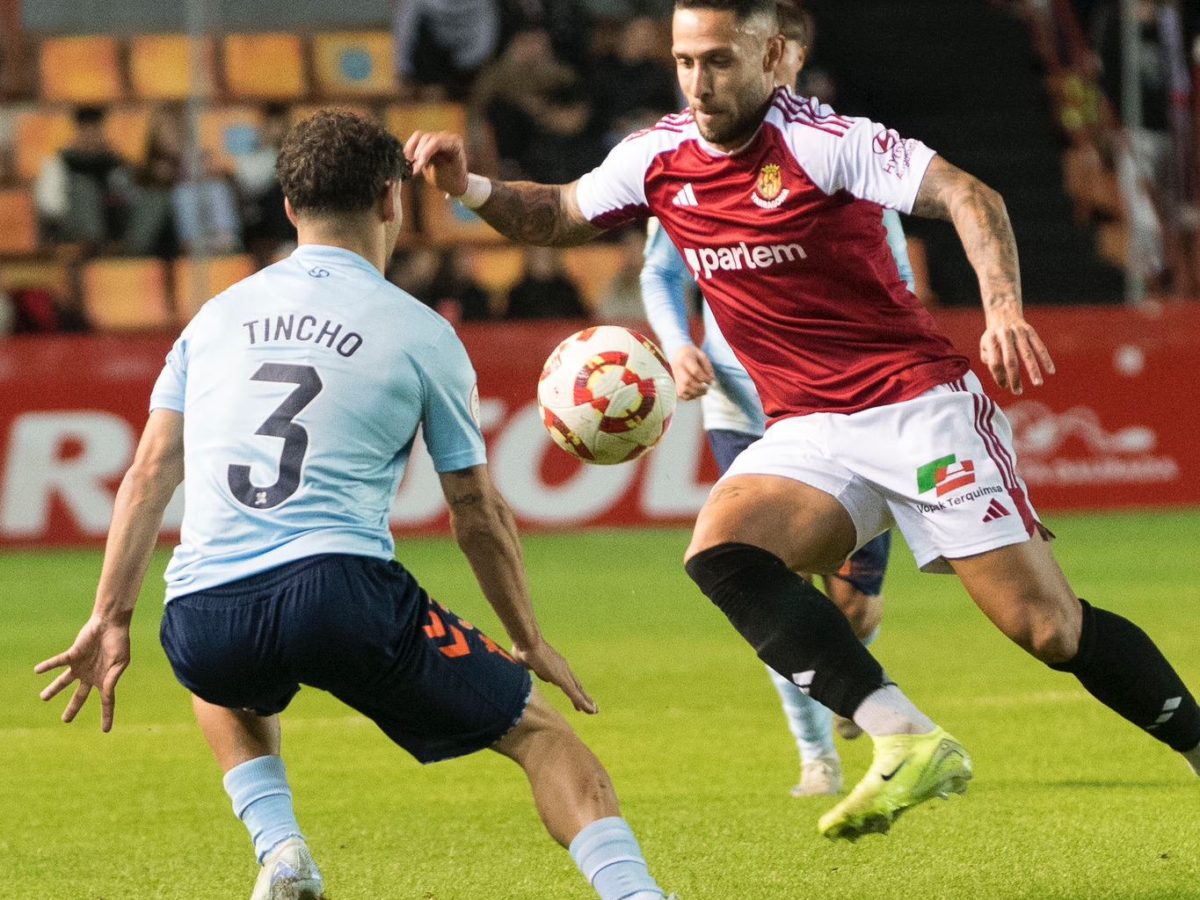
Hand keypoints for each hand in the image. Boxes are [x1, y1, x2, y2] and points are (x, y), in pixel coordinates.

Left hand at [35, 615, 130, 731]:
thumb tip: (106, 694)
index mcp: (105, 679)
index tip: (105, 730)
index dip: (106, 716)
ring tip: (43, 697)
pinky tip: (37, 670)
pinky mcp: (73, 654)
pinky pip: (58, 662)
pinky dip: (48, 666)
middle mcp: (90, 675)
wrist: (111, 623)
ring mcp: (80, 666)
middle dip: (72, 708)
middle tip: (65, 720)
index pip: (106, 701)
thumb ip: (112, 679)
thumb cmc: (119, 642)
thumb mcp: (121, 663)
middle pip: (79, 696)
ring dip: (53, 689)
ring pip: (64, 682)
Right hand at [404, 130, 468, 196]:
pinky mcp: (428, 141)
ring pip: (419, 137)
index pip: (437, 141)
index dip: (425, 151)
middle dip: (418, 153)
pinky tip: (408, 159)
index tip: (419, 163)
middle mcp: (447, 137)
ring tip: (410, 164)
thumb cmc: (453, 180)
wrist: (455, 182)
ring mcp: (437, 138)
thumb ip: (434, 163)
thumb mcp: (445, 173)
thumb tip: (419, 159)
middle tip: (414, 168)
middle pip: (427, 138)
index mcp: (455, 143)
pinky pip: (416, 140)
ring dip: (411, 150)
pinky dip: (410, 149)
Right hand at [511, 637, 597, 714]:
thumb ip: (533, 669)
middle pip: (576, 685)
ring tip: (594, 711)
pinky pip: (574, 694)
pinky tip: (589, 710)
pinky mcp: (562, 679)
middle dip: (583, 696)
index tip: (577, 699)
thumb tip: (534, 672)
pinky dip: (582, 702)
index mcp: (555, 665)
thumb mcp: (528, 663)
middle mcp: (563, 668)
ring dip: (586, 701)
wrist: (527, 643)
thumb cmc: (524, 650)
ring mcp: (564, 673)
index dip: (573, 689)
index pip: (567, 680)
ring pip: (578, 691)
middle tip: (592, 707)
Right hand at [670, 345, 715, 400]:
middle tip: (707, 389)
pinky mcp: (675, 383)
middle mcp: (678, 368)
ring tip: (703, 392)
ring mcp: (676, 376)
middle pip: (687, 381)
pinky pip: (681, 394)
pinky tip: (696, 394)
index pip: (695, 371)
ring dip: (695, 393)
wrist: (677, 353)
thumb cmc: (692, 354)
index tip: (711, 381)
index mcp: (685, 359)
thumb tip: (711, 379)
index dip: (704, 378)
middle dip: (699, 388)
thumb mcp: (701, 355)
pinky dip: (689, 397)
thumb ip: (707, 367)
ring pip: (683, 389)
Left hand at [979, 314, 1054, 394]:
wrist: (1003, 313)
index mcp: (991, 340)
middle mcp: (1005, 336)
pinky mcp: (1031, 331)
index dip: (998, 376)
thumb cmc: (993, 337)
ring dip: (1033, 370)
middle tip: (1018, 392)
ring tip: (1038, 384)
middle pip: (1010, 360)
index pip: (994, 362)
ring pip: (1027, 354)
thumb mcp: (985, 346)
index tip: (1004, 386)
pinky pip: (1040, 346)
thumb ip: (990, 361)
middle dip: (1014, 377)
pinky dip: (1046, 359)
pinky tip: (1051, 371)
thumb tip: (1002, 378)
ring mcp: (1019, 333)